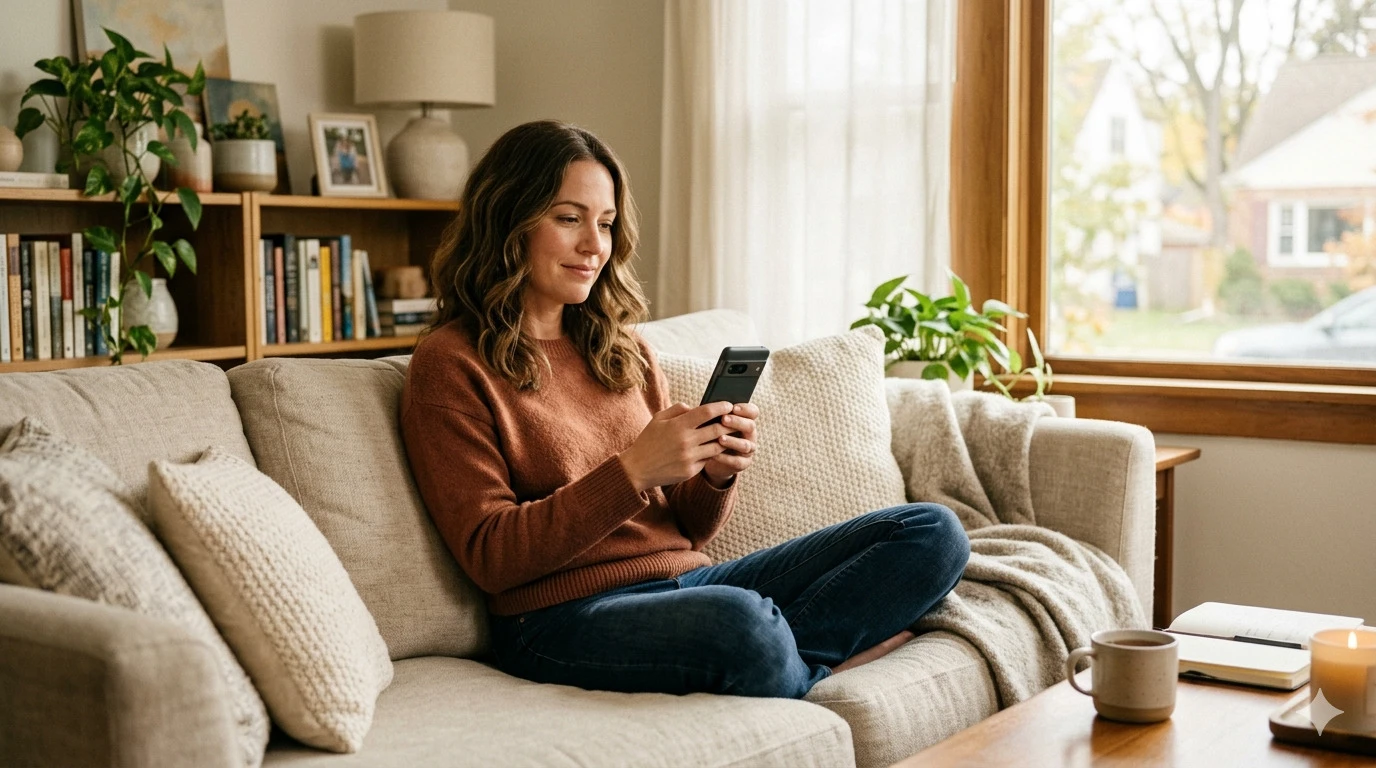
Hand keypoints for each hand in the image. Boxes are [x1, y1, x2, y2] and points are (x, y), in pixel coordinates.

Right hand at [618, 401, 735, 491]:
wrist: (637, 469)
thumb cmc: (648, 441)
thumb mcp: (658, 419)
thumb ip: (678, 409)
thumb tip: (696, 407)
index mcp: (678, 425)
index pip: (707, 412)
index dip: (721, 407)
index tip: (728, 405)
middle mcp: (686, 441)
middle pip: (718, 429)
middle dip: (729, 423)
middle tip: (734, 419)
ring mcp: (689, 458)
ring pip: (717, 446)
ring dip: (724, 439)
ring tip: (728, 434)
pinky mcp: (691, 471)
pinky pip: (708, 460)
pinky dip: (712, 454)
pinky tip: (714, 449)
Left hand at [703, 403, 758, 486]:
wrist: (709, 458)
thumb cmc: (710, 434)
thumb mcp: (709, 423)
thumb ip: (704, 414)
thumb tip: (685, 406)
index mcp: (745, 420)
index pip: (753, 412)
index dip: (745, 409)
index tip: (733, 407)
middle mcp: (750, 434)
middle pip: (750, 426)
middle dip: (737, 422)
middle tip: (723, 419)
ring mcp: (748, 450)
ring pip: (745, 445)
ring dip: (733, 441)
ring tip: (720, 438)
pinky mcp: (743, 463)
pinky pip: (737, 461)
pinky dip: (726, 458)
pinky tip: (714, 455)